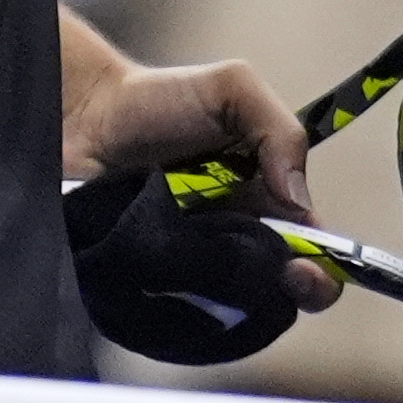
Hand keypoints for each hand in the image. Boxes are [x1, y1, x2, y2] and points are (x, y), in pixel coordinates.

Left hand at [63, 52, 339, 306]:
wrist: (79, 116)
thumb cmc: (157, 100)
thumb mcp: (232, 90)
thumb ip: (280, 131)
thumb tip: (298, 204)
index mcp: (267, 203)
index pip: (314, 252)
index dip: (323, 268)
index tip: (305, 268)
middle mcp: (235, 243)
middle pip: (278, 291)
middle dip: (287, 292)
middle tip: (277, 277)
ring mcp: (191, 269)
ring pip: (230, 308)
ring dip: (234, 296)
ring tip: (213, 265)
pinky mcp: (149, 283)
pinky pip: (177, 312)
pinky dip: (184, 305)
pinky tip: (174, 280)